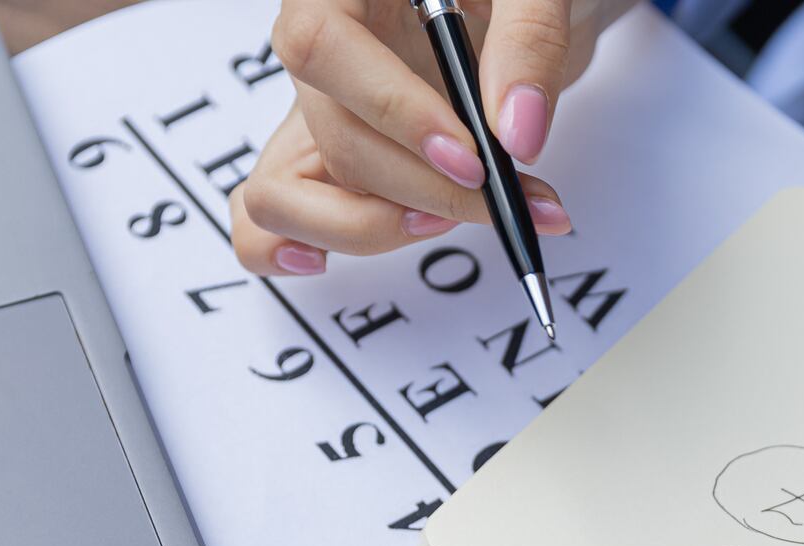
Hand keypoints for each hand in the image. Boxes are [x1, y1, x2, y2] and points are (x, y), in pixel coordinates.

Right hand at [233, 0, 630, 274]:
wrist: (523, 6)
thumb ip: (531, 42)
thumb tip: (517, 136)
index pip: (323, 47)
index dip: (393, 112)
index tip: (470, 157)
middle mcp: (318, 47)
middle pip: (331, 132)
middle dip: (421, 187)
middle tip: (504, 199)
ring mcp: (321, 109)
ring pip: (289, 189)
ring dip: (373, 227)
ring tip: (456, 219)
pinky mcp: (334, 156)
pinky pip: (272, 209)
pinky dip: (282, 248)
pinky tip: (318, 262)